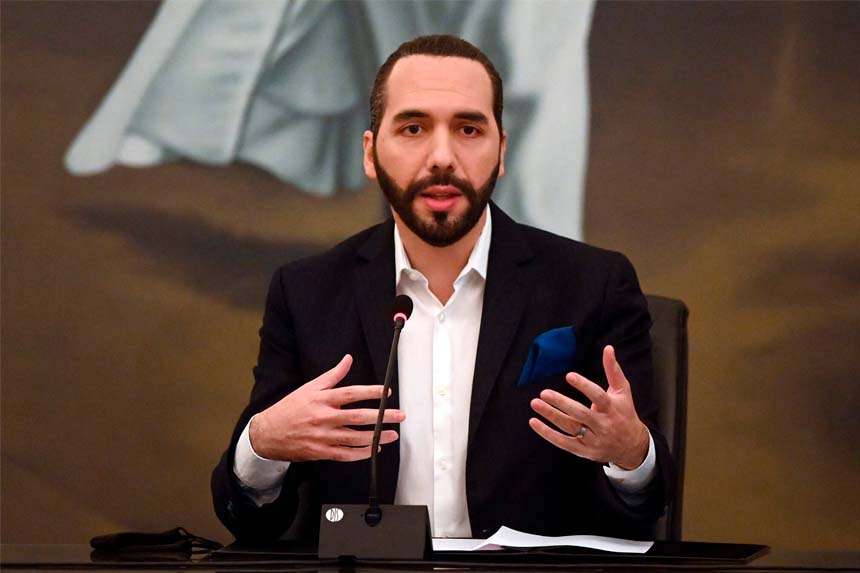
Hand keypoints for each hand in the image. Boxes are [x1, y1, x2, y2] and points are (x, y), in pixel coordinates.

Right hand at [250, 354, 405, 461]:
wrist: (268, 434)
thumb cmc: (290, 409)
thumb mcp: (309, 388)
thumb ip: (332, 375)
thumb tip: (348, 359)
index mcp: (321, 400)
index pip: (351, 394)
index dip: (370, 392)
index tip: (386, 393)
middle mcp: (323, 418)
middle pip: (358, 417)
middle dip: (381, 416)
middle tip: (399, 416)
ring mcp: (322, 437)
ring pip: (355, 438)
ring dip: (376, 437)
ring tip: (391, 434)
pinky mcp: (321, 452)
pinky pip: (345, 455)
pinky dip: (361, 453)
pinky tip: (374, 448)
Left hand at [529, 345, 648, 468]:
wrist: (632, 446)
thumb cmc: (623, 413)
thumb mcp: (622, 391)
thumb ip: (613, 370)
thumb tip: (608, 348)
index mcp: (612, 408)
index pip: (598, 396)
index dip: (584, 386)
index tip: (569, 376)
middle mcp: (603, 425)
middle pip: (580, 414)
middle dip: (562, 403)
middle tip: (544, 392)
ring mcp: (593, 439)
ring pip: (569, 427)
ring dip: (551, 415)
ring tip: (535, 403)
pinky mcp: (583, 450)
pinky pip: (563, 442)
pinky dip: (547, 433)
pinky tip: (534, 422)